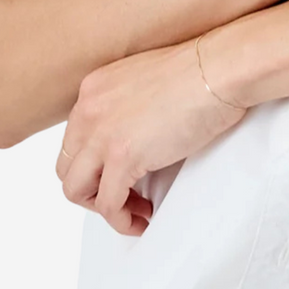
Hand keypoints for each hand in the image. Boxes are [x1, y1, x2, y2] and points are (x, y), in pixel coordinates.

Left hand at [54, 39, 246, 236]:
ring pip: (76, 190)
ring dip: (104, 207)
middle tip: (126, 194)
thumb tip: (136, 139)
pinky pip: (108, 205)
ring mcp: (102, 134)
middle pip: (68, 167)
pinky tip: (143, 218)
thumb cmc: (202, 70)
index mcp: (93, 89)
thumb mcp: (147, 83)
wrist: (220, 68)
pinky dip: (122, 220)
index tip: (118, 174)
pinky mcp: (123, 157)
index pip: (73, 141)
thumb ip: (128, 108)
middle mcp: (88, 110)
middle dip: (94, 188)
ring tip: (136, 209)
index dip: (94, 165)